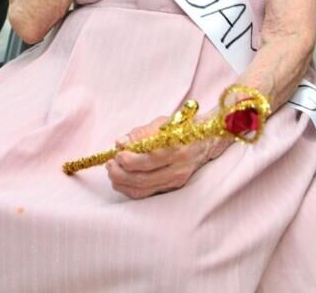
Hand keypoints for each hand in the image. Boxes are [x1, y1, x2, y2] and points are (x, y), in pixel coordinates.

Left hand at [106, 114, 229, 198]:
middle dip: (121, 173)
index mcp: (176, 148)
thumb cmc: (183, 127)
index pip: (149, 159)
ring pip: (144, 189)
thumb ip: (141, 132)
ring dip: (123, 183)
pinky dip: (131, 189)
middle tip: (109, 164)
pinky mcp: (172, 187)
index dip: (130, 159)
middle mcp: (177, 168)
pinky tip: (121, 181)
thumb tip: (120, 142)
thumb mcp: (163, 122)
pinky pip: (147, 193)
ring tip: (112, 172)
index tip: (117, 152)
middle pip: (144, 178)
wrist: (206, 141)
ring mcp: (175, 180)